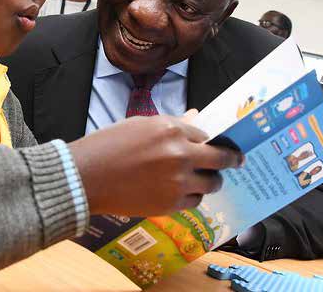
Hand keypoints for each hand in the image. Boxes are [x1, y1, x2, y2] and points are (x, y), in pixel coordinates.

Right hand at [69, 115, 243, 215]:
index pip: (205, 134)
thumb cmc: (108, 145)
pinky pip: (195, 200)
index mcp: (171, 129)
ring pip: (212, 183)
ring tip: (208, 180)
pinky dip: (193, 196)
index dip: (210, 140)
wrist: (86, 177)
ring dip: (212, 181)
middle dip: (230, 160)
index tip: (218, 144)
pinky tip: (183, 192)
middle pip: (220, 158)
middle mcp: (180, 153)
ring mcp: (178, 180)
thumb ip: (172, 124)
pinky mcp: (171, 203)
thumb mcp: (140, 125)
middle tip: (236, 161)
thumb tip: (195, 118)